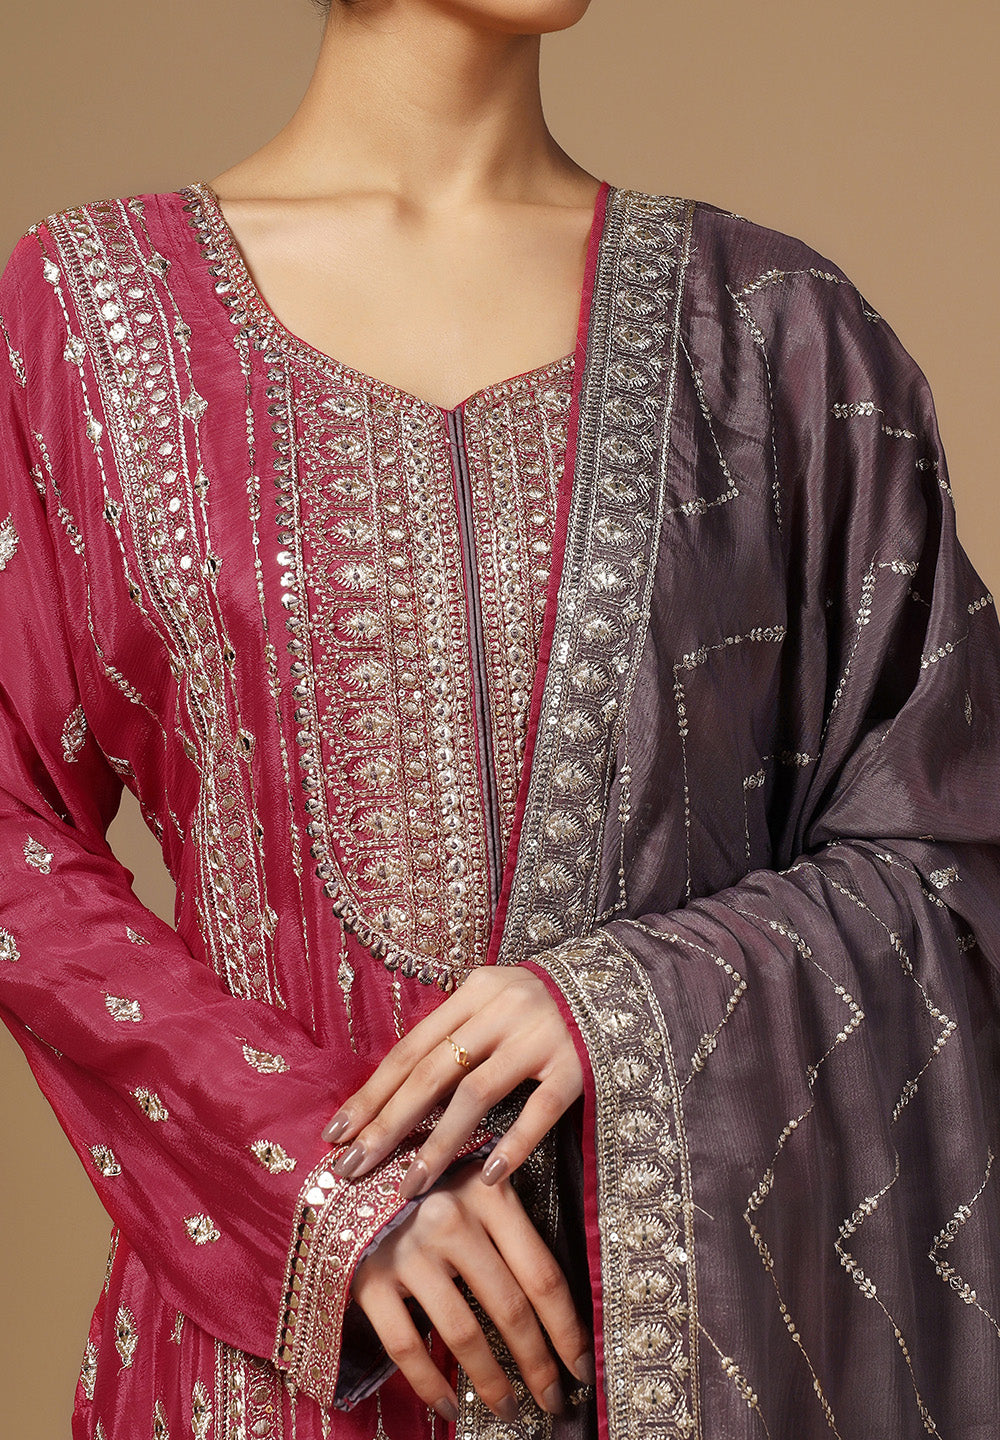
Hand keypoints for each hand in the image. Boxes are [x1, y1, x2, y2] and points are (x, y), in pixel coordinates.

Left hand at [321, 967, 582, 1197]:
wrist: (625, 981)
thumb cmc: (547, 1002)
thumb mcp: (496, 1000)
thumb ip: (457, 1034)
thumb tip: (398, 1089)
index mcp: (475, 991)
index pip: (411, 1048)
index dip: (372, 1093)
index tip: (337, 1133)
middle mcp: (502, 1009)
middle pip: (431, 1072)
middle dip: (388, 1124)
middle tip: (353, 1168)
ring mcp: (541, 1036)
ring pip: (476, 1094)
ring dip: (437, 1144)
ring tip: (408, 1187)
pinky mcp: (578, 1066)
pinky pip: (538, 1110)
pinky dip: (511, 1143)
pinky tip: (485, 1177)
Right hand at [350, 1160, 594, 1422]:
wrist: (351, 1174)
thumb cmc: (428, 1186)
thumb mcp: (476, 1188)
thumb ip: (511, 1229)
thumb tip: (559, 1310)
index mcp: (488, 1194)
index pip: (542, 1274)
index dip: (567, 1328)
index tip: (582, 1365)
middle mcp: (451, 1218)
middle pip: (509, 1308)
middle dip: (537, 1364)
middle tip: (552, 1400)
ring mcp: (408, 1249)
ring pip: (463, 1333)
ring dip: (492, 1383)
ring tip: (509, 1410)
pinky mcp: (369, 1277)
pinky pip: (407, 1346)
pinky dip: (432, 1385)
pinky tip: (451, 1406)